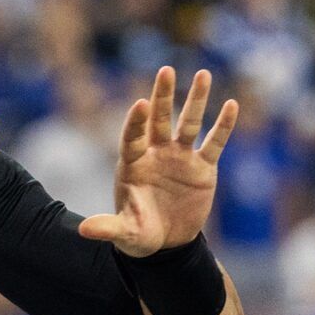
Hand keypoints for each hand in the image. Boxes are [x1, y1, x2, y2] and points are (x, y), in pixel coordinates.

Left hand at [79, 66, 236, 256]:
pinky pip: (213, 143)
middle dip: (162, 96)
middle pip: (159, 120)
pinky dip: (222, 126)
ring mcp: (180, 157)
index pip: (133, 137)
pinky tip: (230, 105)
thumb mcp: (124, 233)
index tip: (140, 104)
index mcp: (133, 164)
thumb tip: (84, 230)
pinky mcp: (202, 167)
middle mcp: (156, 154)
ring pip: (188, 123)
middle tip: (165, 71)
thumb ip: (108, 228)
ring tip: (203, 74)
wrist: (167, 243)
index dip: (136, 121)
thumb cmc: (139, 234)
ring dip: (196, 100)